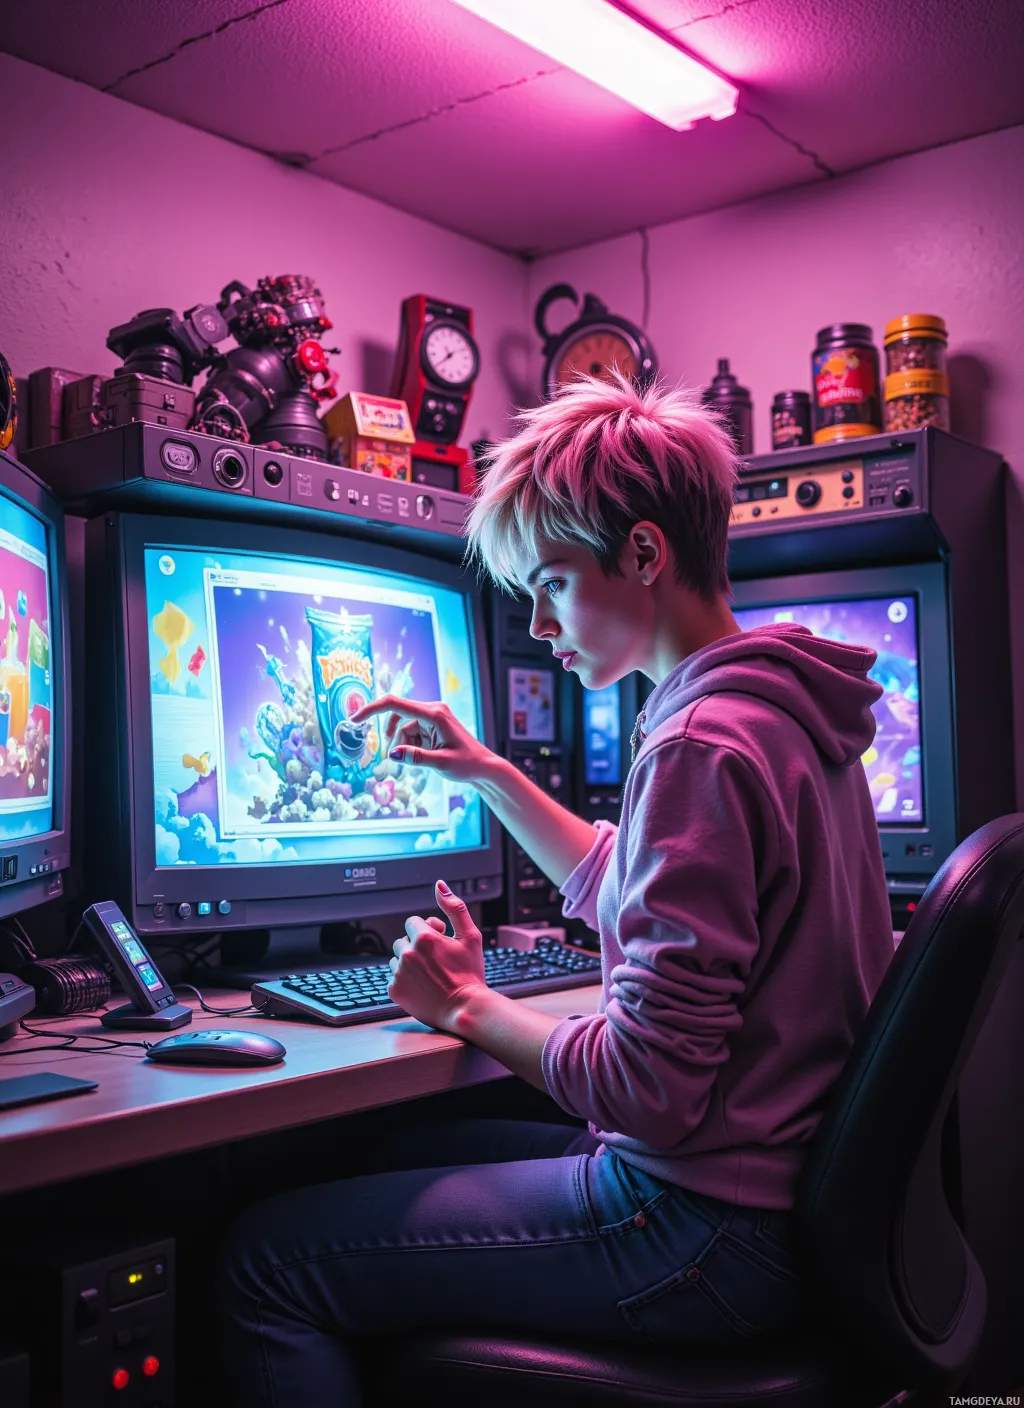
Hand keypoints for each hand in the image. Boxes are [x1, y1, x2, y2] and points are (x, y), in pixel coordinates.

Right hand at [349, 695, 491, 782]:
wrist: (484, 767)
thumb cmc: (467, 764)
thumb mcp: (440, 764)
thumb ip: (415, 757)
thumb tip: (391, 753)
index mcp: (434, 714)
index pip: (395, 704)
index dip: (372, 709)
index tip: (355, 719)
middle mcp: (433, 710)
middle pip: (397, 716)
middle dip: (392, 737)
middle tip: (391, 758)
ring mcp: (433, 716)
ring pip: (404, 726)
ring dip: (401, 744)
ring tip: (411, 762)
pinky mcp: (433, 725)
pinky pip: (412, 731)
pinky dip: (409, 744)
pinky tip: (419, 758)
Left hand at [389, 880, 486, 1031]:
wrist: (465, 1009)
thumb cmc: (470, 973)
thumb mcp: (470, 936)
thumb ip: (454, 907)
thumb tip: (439, 885)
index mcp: (423, 938)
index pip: (412, 923)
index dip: (427, 930)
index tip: (439, 941)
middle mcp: (407, 953)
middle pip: (402, 940)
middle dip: (416, 946)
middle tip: (435, 960)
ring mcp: (398, 973)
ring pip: (397, 959)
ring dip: (409, 963)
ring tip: (429, 974)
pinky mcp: (394, 990)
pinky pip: (394, 978)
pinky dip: (405, 980)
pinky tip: (422, 986)